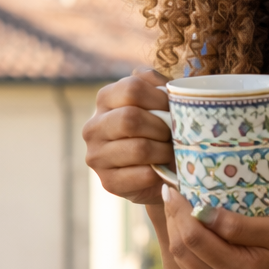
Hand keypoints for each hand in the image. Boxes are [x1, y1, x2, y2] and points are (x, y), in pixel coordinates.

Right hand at [83, 67, 173, 204]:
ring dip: (164, 151)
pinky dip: (160, 172)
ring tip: (171, 152)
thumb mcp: (160, 102)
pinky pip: (141, 175)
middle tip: (173, 135)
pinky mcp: (107, 182)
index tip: (174, 110)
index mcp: (105, 99)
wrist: (159, 172)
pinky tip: (162, 170)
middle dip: (161, 128)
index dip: (160, 99)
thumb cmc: (161, 131)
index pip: (132, 89)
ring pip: (139, 148)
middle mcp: (93, 126)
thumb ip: (160, 86)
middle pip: (131, 118)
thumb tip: (168, 87)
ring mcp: (96, 155)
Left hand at [162, 185, 268, 268]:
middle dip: (173, 217)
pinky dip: (182, 239)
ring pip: (179, 257)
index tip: (174, 187)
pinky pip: (187, 262)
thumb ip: (240, 225)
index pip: (196, 239)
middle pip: (182, 249)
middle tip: (172, 191)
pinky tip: (186, 220)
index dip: (180, 211)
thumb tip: (202, 211)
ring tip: (177, 203)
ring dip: (174, 228)